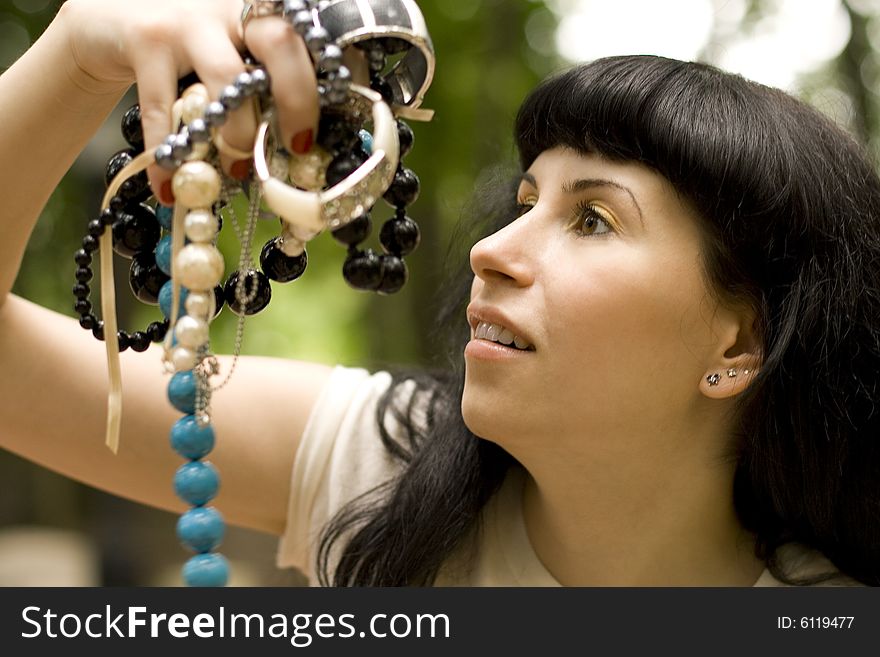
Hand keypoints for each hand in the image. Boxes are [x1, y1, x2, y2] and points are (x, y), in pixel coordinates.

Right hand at [59, 0, 318, 200]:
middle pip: (280, 43)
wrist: (107, 18)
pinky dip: (169, 155)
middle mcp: (230, 7)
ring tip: (236, 169)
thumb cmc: (184, 52)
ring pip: (227, 77)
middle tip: (296, 146)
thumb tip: (296, 151)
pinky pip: (165, 108)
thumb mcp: (229, 54)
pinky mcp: (146, 38)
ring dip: (238, 133)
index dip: (318, 87)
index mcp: (260, 11)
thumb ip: (261, 84)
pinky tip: (169, 187)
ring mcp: (188, 19)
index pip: (305, 40)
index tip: (312, 136)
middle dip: (296, 100)